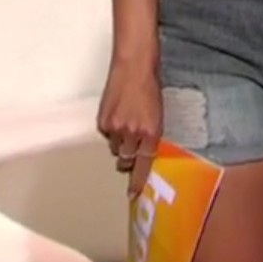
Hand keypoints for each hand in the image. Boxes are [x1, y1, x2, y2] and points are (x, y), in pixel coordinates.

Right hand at [96, 58, 161, 197]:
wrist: (134, 67)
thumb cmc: (151, 87)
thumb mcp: (159, 113)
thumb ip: (151, 135)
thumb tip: (145, 152)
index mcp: (151, 133)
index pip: (144, 166)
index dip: (137, 182)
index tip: (133, 194)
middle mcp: (132, 134)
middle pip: (126, 162)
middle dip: (129, 161)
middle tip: (131, 152)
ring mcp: (115, 128)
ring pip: (115, 150)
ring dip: (120, 145)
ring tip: (127, 126)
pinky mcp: (102, 122)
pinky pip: (106, 136)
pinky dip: (111, 131)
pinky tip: (118, 116)